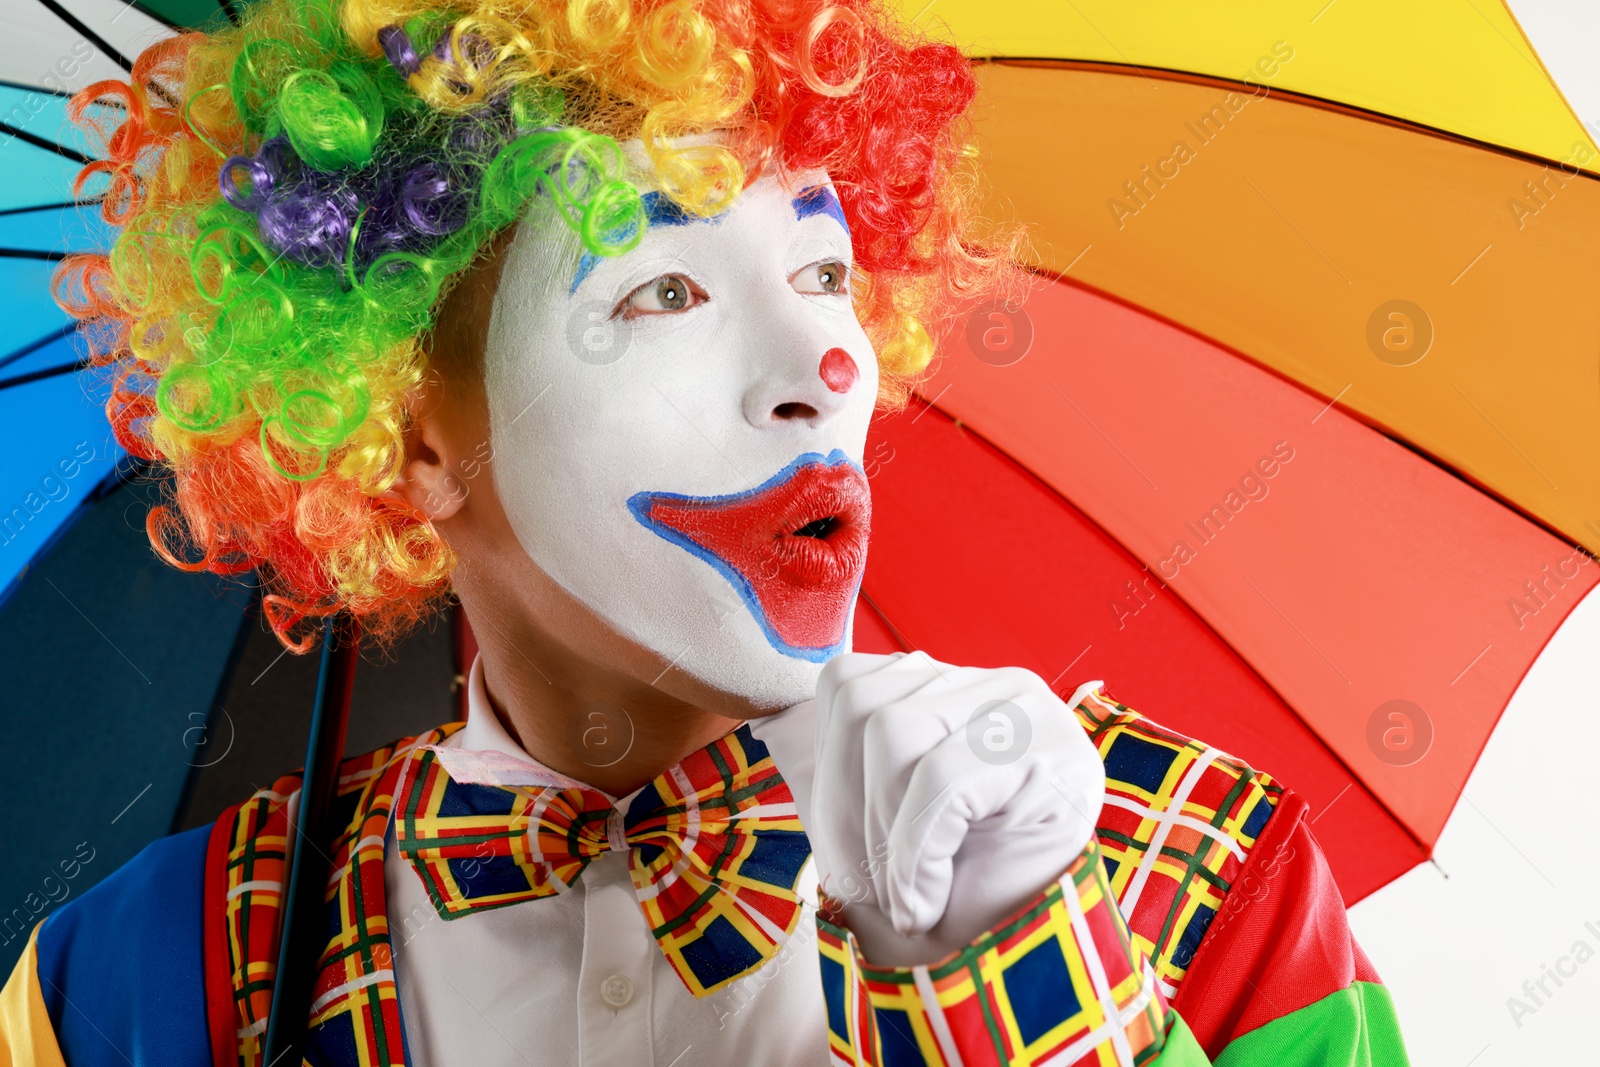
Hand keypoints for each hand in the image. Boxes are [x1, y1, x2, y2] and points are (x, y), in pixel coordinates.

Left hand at [805, 650, 1105, 965]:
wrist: (1026, 971)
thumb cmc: (953, 895)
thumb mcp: (876, 828)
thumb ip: (836, 771)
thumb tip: (768, 720)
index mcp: (946, 691)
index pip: (849, 685)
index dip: (827, 774)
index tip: (845, 857)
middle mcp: (990, 683)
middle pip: (865, 707)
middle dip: (847, 811)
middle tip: (869, 890)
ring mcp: (1027, 708)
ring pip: (896, 733)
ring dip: (884, 836)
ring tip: (904, 898)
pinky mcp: (1052, 750)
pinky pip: (943, 781)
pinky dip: (917, 855)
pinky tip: (927, 904)